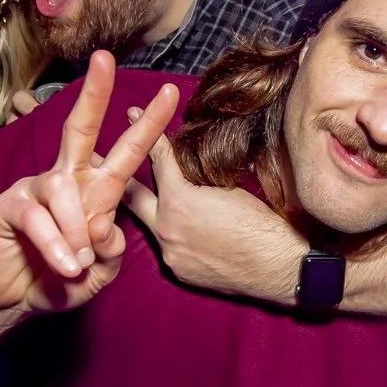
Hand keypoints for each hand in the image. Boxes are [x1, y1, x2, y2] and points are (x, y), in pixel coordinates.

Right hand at [0, 52, 178, 315]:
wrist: (9, 301)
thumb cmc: (57, 281)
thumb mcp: (98, 273)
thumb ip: (110, 252)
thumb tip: (107, 228)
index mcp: (95, 191)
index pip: (126, 152)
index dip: (148, 125)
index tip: (171, 94)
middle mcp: (67, 181)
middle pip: (81, 129)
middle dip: (95, 94)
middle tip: (106, 59)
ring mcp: (34, 189)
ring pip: (64, 189)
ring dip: (77, 230)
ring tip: (78, 264)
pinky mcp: (8, 206)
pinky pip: (38, 216)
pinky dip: (55, 244)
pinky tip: (64, 264)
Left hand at [120, 132, 306, 301]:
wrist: (278, 266)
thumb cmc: (263, 222)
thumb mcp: (231, 185)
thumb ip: (201, 174)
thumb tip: (191, 162)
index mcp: (178, 199)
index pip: (158, 158)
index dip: (147, 134)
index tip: (132, 116)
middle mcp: (166, 227)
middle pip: (134, 195)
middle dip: (123, 177)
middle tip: (107, 161)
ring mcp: (170, 253)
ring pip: (151, 223)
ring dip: (151, 209)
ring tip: (145, 196)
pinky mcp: (179, 271)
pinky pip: (168, 247)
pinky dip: (172, 235)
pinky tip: (182, 230)